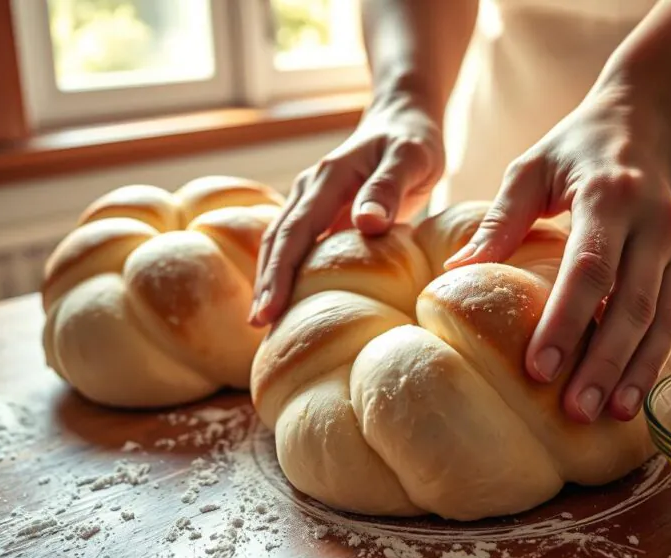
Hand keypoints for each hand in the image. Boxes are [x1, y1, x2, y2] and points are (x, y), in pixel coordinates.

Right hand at [249, 91, 444, 326]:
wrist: (403, 118)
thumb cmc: (413, 141)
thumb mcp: (411, 159)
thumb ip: (388, 188)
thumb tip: (366, 224)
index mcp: (327, 178)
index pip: (295, 232)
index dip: (279, 273)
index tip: (268, 310)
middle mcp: (310, 189)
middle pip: (278, 241)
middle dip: (265, 284)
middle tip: (257, 327)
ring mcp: (312, 200)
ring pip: (282, 244)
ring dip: (272, 280)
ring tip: (267, 323)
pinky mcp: (321, 212)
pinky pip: (299, 245)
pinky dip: (290, 272)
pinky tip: (293, 302)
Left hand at [444, 80, 670, 423]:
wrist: (658, 109)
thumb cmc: (581, 141)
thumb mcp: (533, 165)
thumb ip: (500, 218)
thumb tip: (457, 270)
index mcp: (609, 197)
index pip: (588, 270)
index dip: (565, 323)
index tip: (538, 369)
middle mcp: (654, 223)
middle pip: (630, 306)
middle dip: (604, 364)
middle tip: (575, 411)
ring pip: (662, 319)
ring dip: (637, 370)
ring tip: (611, 415)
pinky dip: (657, 356)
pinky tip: (634, 390)